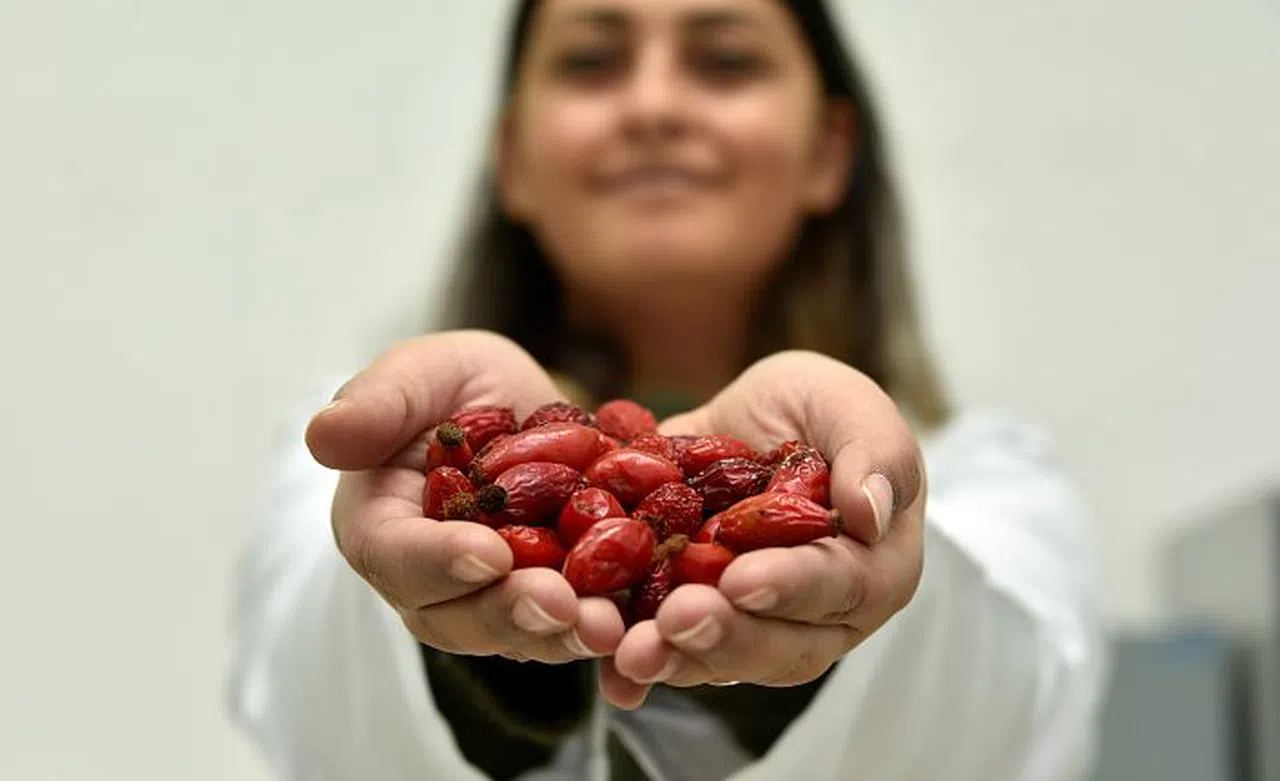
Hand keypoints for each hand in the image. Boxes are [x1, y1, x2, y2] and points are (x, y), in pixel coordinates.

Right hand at [305, 330, 624, 663]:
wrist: (526, 409)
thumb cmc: (458, 385)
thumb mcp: (423, 372)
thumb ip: (378, 400)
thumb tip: (323, 435)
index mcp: (380, 524)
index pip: (395, 556)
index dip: (438, 561)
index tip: (489, 553)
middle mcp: (426, 581)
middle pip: (455, 617)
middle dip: (508, 613)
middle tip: (559, 605)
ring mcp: (487, 602)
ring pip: (516, 635)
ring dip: (559, 635)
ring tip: (605, 625)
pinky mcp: (546, 606)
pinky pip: (568, 629)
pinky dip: (601, 628)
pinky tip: (636, 622)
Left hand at [600, 350, 925, 707]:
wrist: (749, 419)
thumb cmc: (817, 410)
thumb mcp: (848, 405)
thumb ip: (874, 450)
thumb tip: (870, 510)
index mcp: (873, 566)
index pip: (840, 585)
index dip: (792, 585)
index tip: (741, 579)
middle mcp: (818, 615)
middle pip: (781, 645)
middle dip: (726, 635)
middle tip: (676, 619)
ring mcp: (755, 627)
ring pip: (722, 660)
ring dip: (676, 660)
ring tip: (633, 650)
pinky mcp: (697, 622)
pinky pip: (669, 653)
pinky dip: (636, 668)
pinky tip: (610, 674)